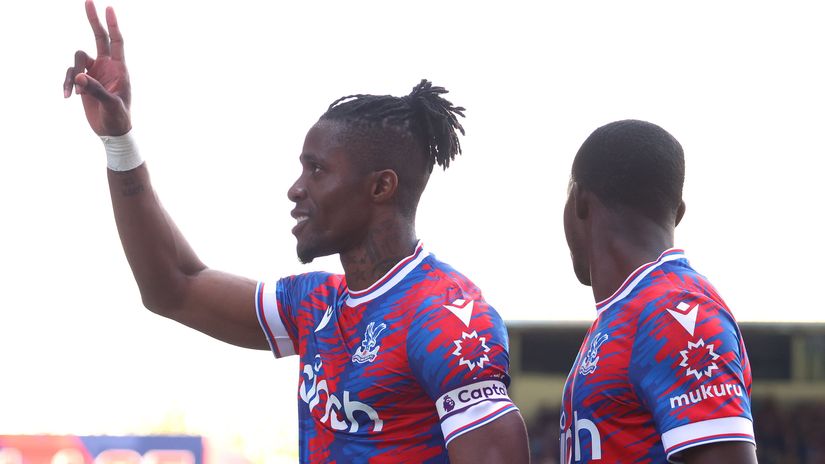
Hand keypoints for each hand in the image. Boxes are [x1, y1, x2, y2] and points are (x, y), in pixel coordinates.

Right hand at [64, 1, 130, 135]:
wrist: (112, 132)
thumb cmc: (118, 118)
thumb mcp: (111, 104)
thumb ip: (96, 89)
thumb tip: (78, 77)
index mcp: (119, 69)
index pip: (116, 42)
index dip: (112, 25)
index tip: (108, 8)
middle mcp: (106, 67)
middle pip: (98, 37)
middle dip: (93, 20)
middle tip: (88, 1)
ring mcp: (94, 72)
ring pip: (77, 59)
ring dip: (72, 75)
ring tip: (76, 94)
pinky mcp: (83, 81)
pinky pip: (70, 74)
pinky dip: (66, 83)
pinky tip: (67, 97)